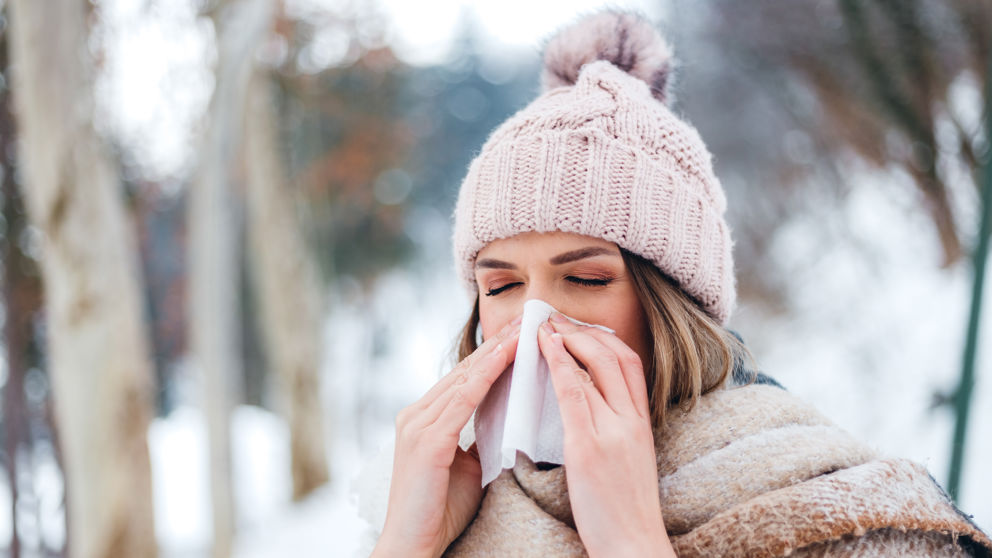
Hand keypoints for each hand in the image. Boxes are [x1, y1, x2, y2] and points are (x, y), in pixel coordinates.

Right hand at [373, 317, 521, 557]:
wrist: (413, 546)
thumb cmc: (440, 511)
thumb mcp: (464, 465)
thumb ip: (476, 438)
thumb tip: (504, 420)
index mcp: (423, 418)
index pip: (465, 377)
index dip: (494, 353)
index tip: (522, 331)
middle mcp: (415, 414)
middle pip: (465, 369)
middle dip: (499, 343)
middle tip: (528, 316)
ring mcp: (417, 425)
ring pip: (465, 378)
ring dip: (498, 351)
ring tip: (525, 328)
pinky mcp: (427, 441)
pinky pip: (463, 400)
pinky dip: (487, 376)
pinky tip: (507, 357)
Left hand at [537, 314, 675, 557]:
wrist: (634, 546)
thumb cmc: (624, 512)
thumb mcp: (629, 462)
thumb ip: (615, 432)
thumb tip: (589, 410)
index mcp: (642, 425)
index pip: (630, 364)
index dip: (603, 339)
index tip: (578, 328)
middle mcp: (632, 421)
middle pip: (615, 356)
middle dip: (583, 331)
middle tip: (555, 319)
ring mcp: (613, 432)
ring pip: (594, 366)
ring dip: (567, 338)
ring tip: (543, 326)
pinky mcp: (590, 447)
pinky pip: (574, 394)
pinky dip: (559, 364)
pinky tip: (544, 349)